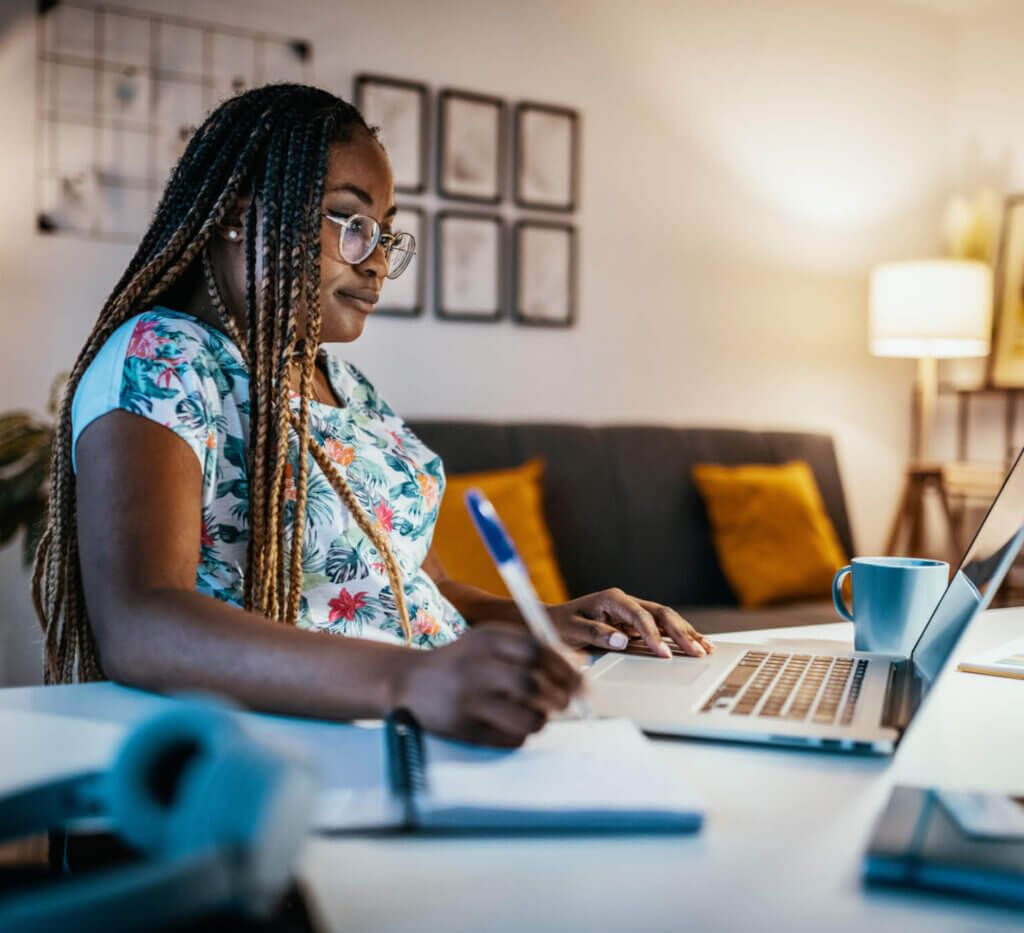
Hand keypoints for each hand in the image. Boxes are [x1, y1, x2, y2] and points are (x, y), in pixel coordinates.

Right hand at [393, 623, 582, 746]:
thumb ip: (530, 649)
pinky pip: (510, 739)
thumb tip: (579, 664)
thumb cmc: (462, 661)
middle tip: (565, 702)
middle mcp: (476, 668)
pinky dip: (522, 734)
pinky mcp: (464, 730)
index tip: (580, 681)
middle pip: (532, 684)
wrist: (409, 682)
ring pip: (527, 717)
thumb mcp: (489, 642)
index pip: (536, 650)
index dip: (565, 668)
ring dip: (543, 719)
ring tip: (538, 714)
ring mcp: (468, 701)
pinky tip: (514, 725)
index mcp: (485, 640)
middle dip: (559, 696)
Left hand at [547, 588, 713, 658]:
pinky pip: (663, 628)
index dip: (653, 635)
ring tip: (706, 648)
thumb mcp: (572, 629)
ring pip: (667, 619)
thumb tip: (623, 641)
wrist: (553, 622)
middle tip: (696, 652)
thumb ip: (596, 634)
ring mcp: (634, 612)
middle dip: (681, 633)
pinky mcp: (637, 624)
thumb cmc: (560, 624)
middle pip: (661, 614)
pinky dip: (680, 636)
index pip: (640, 615)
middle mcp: (627, 602)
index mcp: (613, 599)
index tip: (663, 654)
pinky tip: (697, 643)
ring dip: (687, 633)